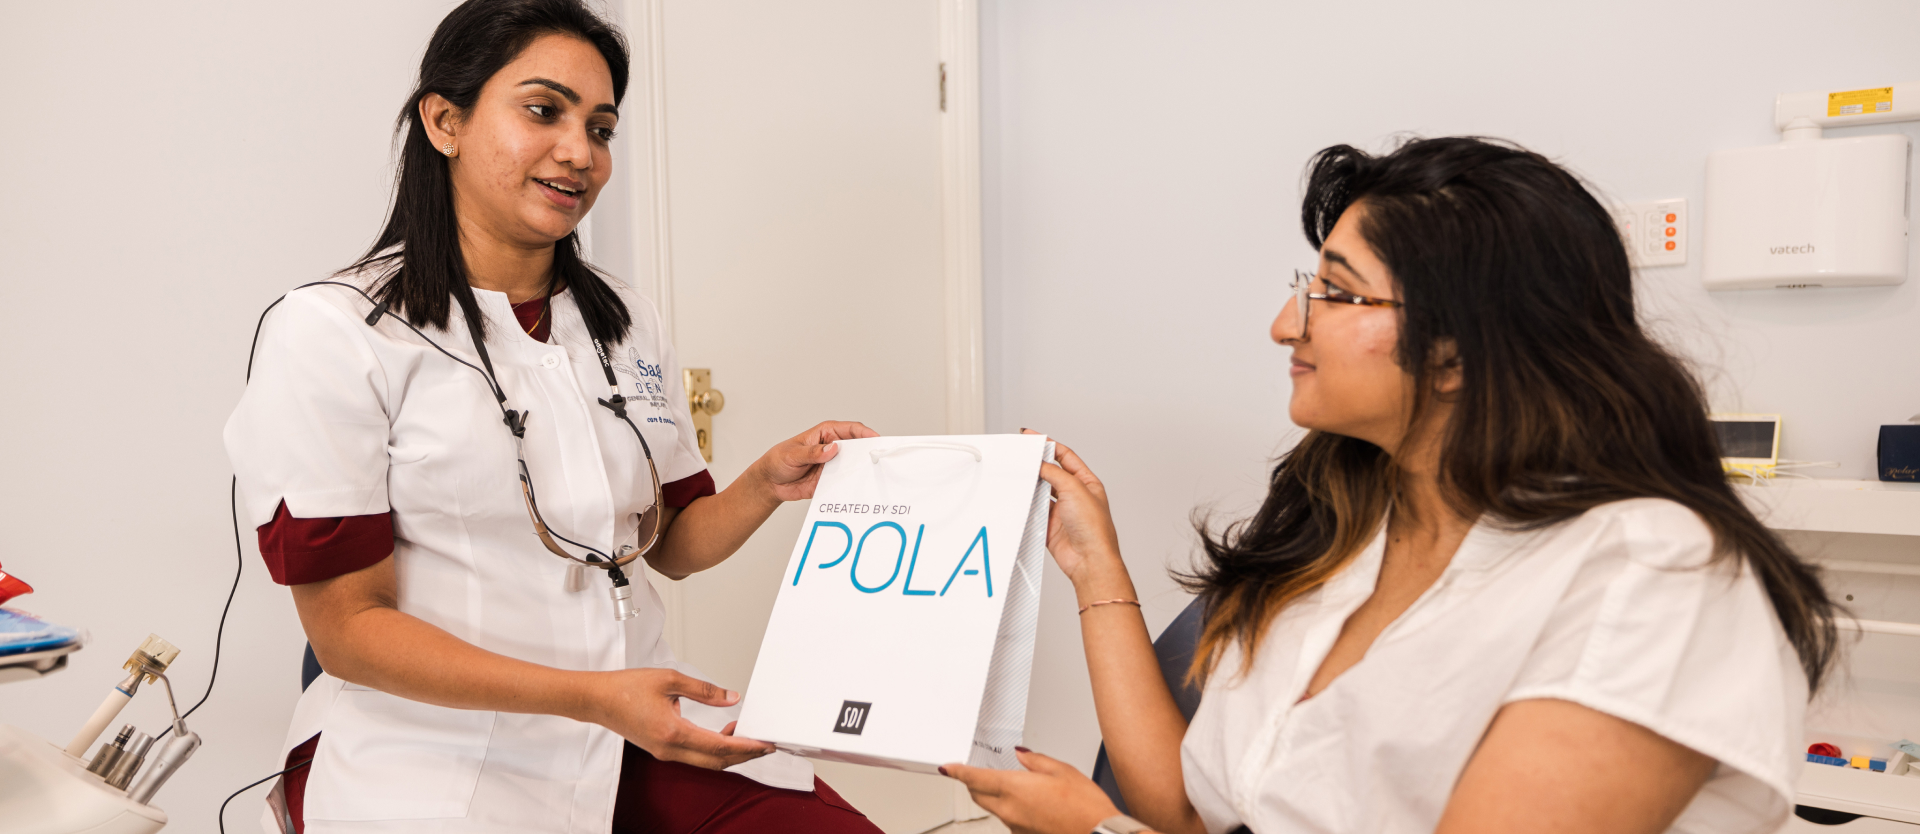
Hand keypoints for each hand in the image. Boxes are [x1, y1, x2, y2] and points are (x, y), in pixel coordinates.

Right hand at [583, 668, 775, 769]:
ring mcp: (665, 753)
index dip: (746, 746)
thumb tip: (732, 698)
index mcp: (672, 732)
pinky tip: (724, 735)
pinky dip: (714, 749)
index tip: (765, 743)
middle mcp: (669, 749)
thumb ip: (704, 690)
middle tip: (766, 743)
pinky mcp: (662, 750)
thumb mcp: (670, 680)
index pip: (718, 746)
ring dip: (730, 752)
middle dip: (745, 755)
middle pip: (717, 761)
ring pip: (707, 762)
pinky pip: (695, 756)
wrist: (598, 699)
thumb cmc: (626, 688)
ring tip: (749, 737)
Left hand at [749, 421, 879, 502]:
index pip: (851, 430)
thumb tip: (833, 448)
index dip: (865, 433)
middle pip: (858, 448)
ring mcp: (834, 465)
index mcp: (826, 434)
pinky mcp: (831, 481)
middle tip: (878, 460)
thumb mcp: (793, 454)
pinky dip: (852, 486)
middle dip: (869, 453)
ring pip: (855, 466)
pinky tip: (857, 489)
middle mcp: (834, 448)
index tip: (875, 440)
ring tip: (871, 476)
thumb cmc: (779, 460)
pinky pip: (846, 483)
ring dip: (863, 471)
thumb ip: (812, 452)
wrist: (770, 483)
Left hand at [943, 748, 1129, 833]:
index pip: (975, 778)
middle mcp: (1010, 810)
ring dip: (994, 796)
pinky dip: (1011, 809)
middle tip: (977, 772)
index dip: (957, 771)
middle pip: (978, 795)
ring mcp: (1016, 826)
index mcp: (1015, 788)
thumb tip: (1022, 756)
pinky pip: (1010, 820)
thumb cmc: (1085, 806)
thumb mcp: (1062, 770)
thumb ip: (1035, 761)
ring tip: (1015, 785)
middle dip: (974, 783)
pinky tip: (1031, 803)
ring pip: (994, 809)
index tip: (947, 767)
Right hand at [1025, 430, 1125, 589]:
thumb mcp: (1074, 489)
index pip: (1065, 456)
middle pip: (1051, 472)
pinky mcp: (1050, 525)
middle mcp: (1075, 495)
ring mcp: (1062, 510)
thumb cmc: (1094, 529)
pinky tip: (1021, 497)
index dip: (1048, 444)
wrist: (1089, 560)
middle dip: (1037, 464)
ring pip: (1041, 491)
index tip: (1031, 437)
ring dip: (1031, 484)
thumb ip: (1055, 473)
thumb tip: (1040, 463)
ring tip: (1018, 475)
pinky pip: (1035, 510)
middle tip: (1020, 456)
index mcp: (1087, 483)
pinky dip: (1027, 504)